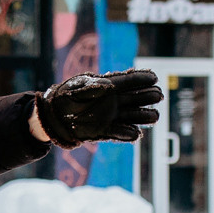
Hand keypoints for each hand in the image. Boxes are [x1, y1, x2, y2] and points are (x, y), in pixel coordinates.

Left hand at [33, 69, 163, 147]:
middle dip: (148, 96)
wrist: (55, 117)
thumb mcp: (75, 88)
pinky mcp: (105, 131)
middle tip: (158, 96)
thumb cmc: (65, 97)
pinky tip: (135, 134)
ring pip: (133, 116)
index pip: (128, 81)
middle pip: (136, 98)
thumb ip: (90, 87)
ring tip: (155, 116)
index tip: (154, 78)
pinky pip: (119, 133)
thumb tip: (107, 86)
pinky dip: (127, 134)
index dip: (141, 79)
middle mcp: (114, 101)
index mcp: (108, 86)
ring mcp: (111, 116)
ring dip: (143, 116)